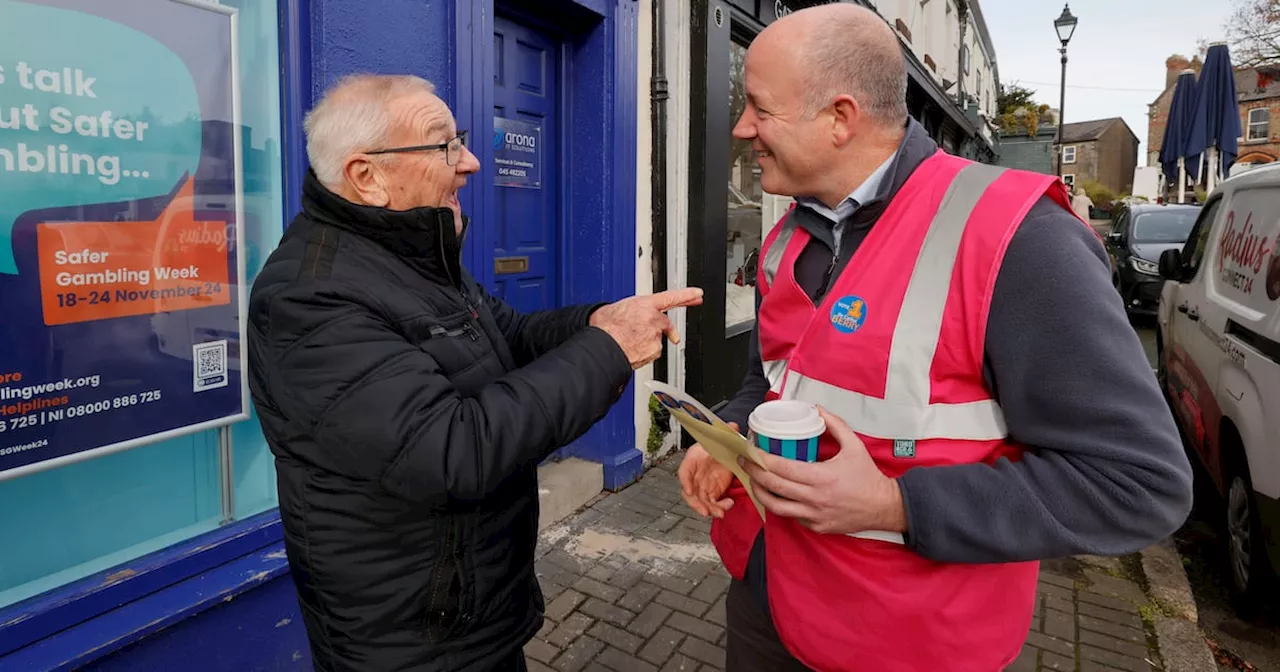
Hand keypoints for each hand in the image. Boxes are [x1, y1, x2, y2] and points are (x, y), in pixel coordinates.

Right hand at [590, 288, 703, 368]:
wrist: (603, 347)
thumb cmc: (605, 329)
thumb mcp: (614, 309)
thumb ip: (628, 310)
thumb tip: (624, 313)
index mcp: (645, 304)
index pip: (671, 297)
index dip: (686, 295)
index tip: (698, 294)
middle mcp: (653, 319)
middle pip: (666, 324)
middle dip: (667, 330)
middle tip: (667, 334)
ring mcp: (655, 336)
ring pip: (657, 339)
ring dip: (647, 342)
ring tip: (629, 342)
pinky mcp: (655, 351)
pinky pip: (652, 352)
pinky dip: (644, 352)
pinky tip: (631, 350)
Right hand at [677, 423, 737, 518]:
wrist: (723, 450)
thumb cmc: (716, 444)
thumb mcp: (721, 438)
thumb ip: (726, 433)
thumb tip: (733, 427)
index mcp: (693, 459)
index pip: (684, 471)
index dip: (685, 481)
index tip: (688, 489)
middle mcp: (695, 475)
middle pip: (690, 492)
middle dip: (696, 504)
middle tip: (704, 511)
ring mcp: (703, 485)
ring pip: (701, 501)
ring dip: (709, 509)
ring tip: (720, 513)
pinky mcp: (713, 491)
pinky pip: (713, 503)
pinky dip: (720, 507)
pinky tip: (728, 504)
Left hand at [738, 407, 906, 535]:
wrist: (883, 507)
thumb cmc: (867, 476)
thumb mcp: (854, 445)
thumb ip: (835, 424)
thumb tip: (816, 409)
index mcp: (821, 477)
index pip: (782, 468)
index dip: (762, 460)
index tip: (751, 451)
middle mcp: (815, 498)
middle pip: (774, 487)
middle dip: (754, 473)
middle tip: (745, 462)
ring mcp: (814, 516)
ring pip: (777, 507)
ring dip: (761, 493)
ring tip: (753, 481)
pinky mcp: (816, 527)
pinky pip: (791, 517)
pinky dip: (780, 506)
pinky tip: (775, 495)